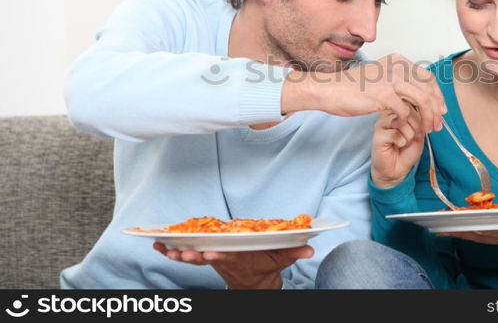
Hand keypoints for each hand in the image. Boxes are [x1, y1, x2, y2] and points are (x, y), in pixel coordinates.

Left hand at [153, 242, 313, 288]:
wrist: (253, 281)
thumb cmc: (267, 265)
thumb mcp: (282, 260)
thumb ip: (293, 253)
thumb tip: (310, 250)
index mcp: (241, 259)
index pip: (229, 257)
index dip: (219, 255)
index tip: (209, 254)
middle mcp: (225, 259)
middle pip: (207, 258)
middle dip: (193, 256)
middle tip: (181, 253)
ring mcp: (214, 258)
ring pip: (194, 257)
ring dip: (178, 253)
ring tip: (162, 247)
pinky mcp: (207, 255)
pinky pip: (187, 253)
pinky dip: (172, 250)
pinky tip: (158, 245)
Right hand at [281, 53, 445, 134]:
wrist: (330, 90)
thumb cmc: (353, 87)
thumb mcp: (380, 76)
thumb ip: (399, 80)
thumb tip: (419, 93)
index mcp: (398, 60)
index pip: (427, 77)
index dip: (437, 95)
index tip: (440, 110)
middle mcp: (397, 66)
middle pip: (428, 89)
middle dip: (436, 109)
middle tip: (437, 125)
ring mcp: (391, 80)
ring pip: (422, 100)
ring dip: (427, 118)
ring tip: (425, 130)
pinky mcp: (384, 95)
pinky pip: (405, 112)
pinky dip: (406, 122)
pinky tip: (401, 127)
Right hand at [371, 104, 425, 188]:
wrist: (397, 169)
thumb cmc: (407, 149)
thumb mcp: (419, 131)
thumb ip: (420, 118)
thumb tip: (423, 109)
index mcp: (397, 109)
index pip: (414, 104)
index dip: (421, 119)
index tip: (418, 130)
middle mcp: (388, 113)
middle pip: (410, 112)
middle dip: (416, 128)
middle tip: (409, 138)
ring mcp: (381, 123)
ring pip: (404, 123)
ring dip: (409, 137)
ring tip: (402, 142)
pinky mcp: (378, 135)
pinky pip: (397, 134)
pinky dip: (401, 143)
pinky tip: (395, 146)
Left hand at [437, 226, 497, 269]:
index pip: (495, 232)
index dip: (479, 228)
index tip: (463, 225)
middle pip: (481, 235)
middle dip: (461, 231)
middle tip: (440, 227)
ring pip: (480, 237)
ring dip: (461, 233)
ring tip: (442, 229)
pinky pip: (484, 238)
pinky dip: (470, 235)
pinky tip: (459, 232)